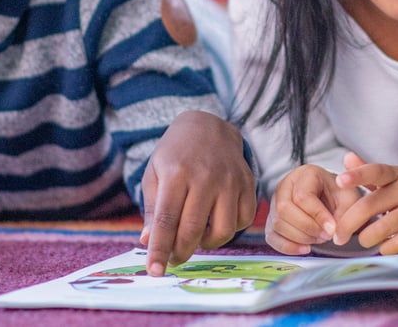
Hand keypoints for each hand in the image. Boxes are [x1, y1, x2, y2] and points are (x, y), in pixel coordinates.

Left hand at [139, 111, 255, 275]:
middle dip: (180, 253)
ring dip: (206, 244)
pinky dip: (230, 229)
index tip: (154, 271)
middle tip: (174, 256)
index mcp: (176, 173)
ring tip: (196, 235)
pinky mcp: (248, 182)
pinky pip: (243, 220)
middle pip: (192, 230)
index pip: (166, 220)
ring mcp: (230, 180)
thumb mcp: (154, 174)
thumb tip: (149, 242)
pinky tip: (216, 220)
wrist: (208, 126)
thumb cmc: (176, 153)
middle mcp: (205, 177)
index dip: (159, 250)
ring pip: (222, 231)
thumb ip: (153, 209)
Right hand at [265, 164, 361, 254]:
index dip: (317, 216)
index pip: (302, 196)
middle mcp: (286, 185)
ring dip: (300, 237)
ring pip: (277, 223)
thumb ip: (346, 213)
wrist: (330, 196)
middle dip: (307, 228)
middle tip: (326, 235)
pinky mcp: (272, 219)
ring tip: (319, 238)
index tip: (332, 229)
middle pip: (284, 209)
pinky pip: (272, 236)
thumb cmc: (338, 194)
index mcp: (306, 174)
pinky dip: (288, 247)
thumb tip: (335, 235)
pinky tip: (305, 248)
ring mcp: (275, 202)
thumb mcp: (349, 197)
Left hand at [332, 152, 397, 253]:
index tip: (339, 181)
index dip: (357, 175)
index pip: (376, 171)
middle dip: (348, 223)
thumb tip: (346, 158)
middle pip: (370, 205)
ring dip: (366, 238)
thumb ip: (369, 172)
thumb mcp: (394, 179)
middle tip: (338, 236)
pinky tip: (383, 247)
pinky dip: (385, 248)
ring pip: (382, 227)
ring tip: (364, 241)